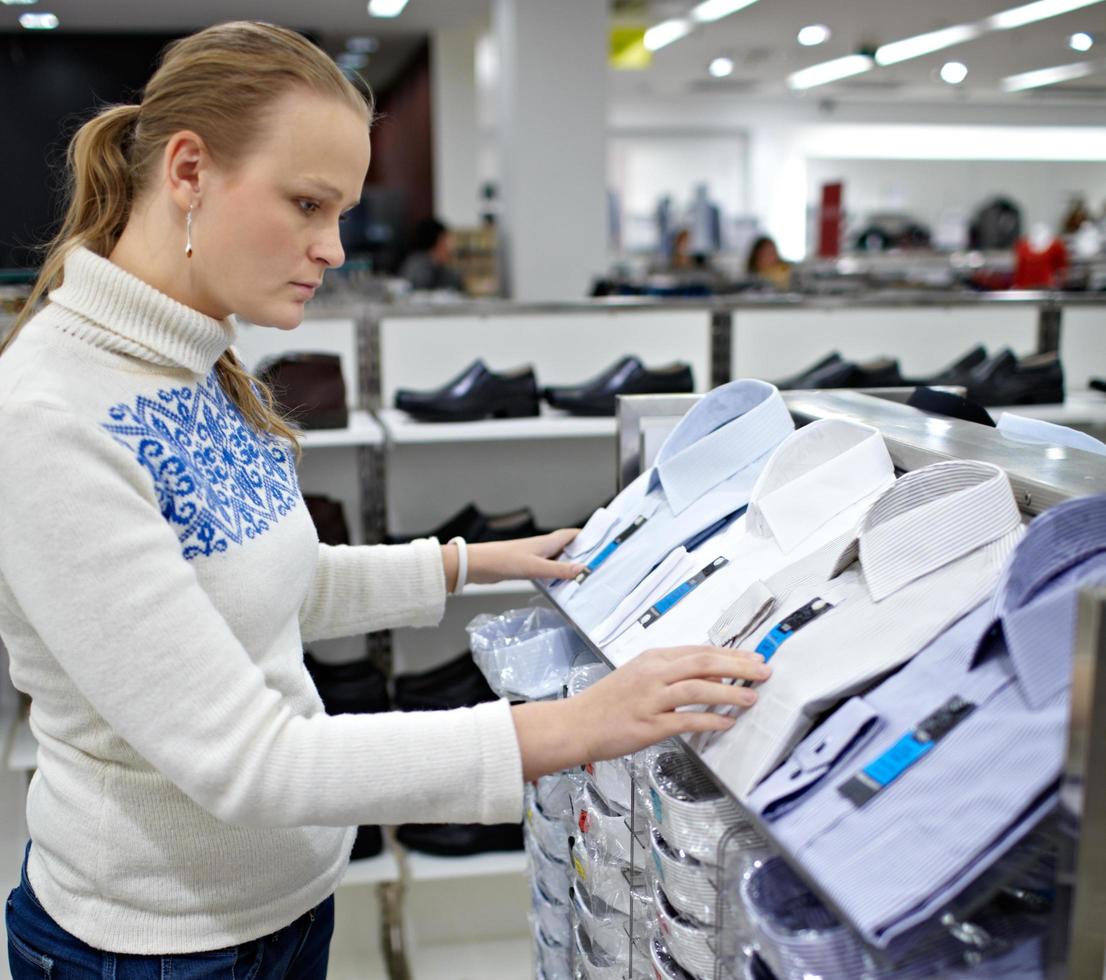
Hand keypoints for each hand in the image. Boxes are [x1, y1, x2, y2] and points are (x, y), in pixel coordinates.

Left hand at [453, 528, 585, 586]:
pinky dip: (555, 575)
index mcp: (546, 542)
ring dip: (568, 566)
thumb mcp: (536, 567)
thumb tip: (583, 569)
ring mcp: (534, 557)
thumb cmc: (505, 560)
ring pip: (557, 560)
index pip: (571, 535)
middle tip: (597, 563)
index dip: (586, 536)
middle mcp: (542, 547)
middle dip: (581, 553)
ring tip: (582, 577)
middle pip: (566, 547)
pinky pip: (546, 570)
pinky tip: (559, 585)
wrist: (479, 565)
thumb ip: (559, 569)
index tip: (601, 540)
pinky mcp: (526, 567)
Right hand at [511, 646, 769, 780]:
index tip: (754, 658)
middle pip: (703, 663)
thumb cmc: (607, 702)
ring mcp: (650, 699)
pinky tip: (727, 723)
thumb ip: (674, 674)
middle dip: (738, 666)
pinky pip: (686, 720)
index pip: (699, 650)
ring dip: (729, 692)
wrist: (576, 724)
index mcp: (652, 659)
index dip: (730, 654)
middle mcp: (653, 673)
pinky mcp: (648, 725)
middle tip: (763, 671)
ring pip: (697, 688)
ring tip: (751, 697)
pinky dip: (710, 720)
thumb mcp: (640, 677)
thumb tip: (713, 677)